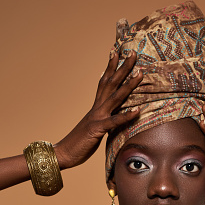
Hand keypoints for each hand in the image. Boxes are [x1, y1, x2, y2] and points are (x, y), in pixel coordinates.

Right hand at [54, 50, 142, 168]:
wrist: (63, 153)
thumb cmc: (79, 143)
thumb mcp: (94, 129)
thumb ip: (104, 121)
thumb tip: (112, 119)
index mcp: (96, 107)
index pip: (104, 82)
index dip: (111, 66)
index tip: (117, 51)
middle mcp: (97, 108)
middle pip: (111, 83)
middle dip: (123, 67)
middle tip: (133, 52)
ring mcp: (97, 117)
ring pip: (115, 97)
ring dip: (128, 84)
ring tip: (140, 73)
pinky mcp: (97, 129)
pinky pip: (114, 121)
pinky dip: (126, 115)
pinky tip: (137, 110)